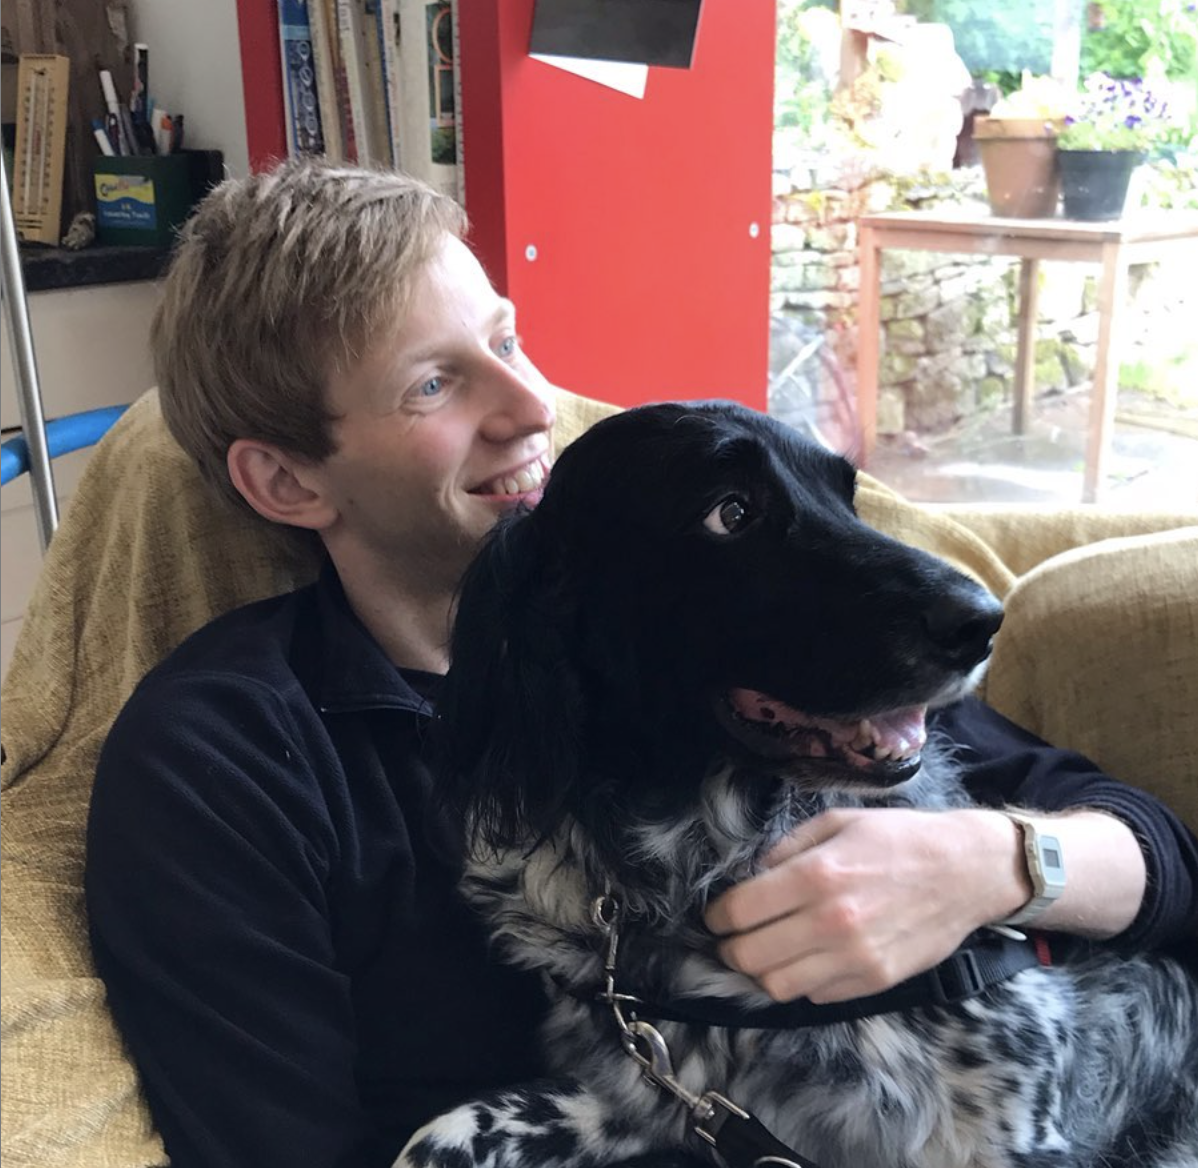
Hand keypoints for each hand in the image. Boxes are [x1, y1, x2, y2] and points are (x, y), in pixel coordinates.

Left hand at [704, 807, 1023, 1003]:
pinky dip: (800, 981)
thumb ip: (788, 848)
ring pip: (778, 985)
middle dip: (729, 949)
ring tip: (762, 953)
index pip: (740, 911)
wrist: (966, 870)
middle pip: (751, 956)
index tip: (715, 916)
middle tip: (730, 939)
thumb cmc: (899, 838)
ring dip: (760, 971)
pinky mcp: (876, 980)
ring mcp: (855, 957)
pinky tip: (804, 959)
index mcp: (816, 875)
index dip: (717, 917)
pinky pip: (816, 995)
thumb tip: (753, 876)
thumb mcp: (836, 822)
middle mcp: (831, 921)